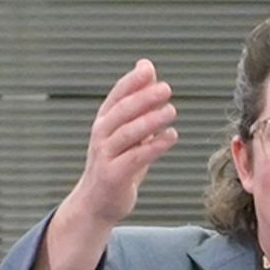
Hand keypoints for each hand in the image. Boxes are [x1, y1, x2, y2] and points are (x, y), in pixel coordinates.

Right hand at [33, 59, 178, 269]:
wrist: (98, 203)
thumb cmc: (116, 164)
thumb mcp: (127, 131)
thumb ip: (138, 101)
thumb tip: (146, 66)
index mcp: (105, 122)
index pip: (117, 96)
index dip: (131, 82)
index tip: (148, 70)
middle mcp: (101, 135)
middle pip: (122, 112)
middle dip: (143, 98)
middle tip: (166, 89)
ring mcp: (106, 155)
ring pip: (128, 133)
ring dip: (151, 120)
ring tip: (172, 111)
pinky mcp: (114, 175)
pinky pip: (135, 158)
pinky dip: (154, 146)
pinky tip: (171, 137)